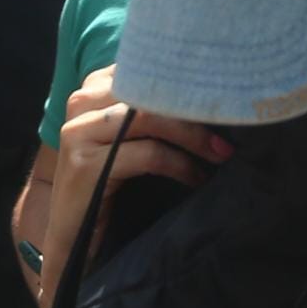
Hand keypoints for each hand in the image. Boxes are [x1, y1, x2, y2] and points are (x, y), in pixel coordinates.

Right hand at [38, 65, 232, 307]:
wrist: (72, 241)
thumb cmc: (111, 184)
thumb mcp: (133, 138)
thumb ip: (155, 111)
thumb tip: (215, 94)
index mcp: (94, 89)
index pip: (146, 66)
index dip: (186, 78)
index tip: (225, 92)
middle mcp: (81, 102)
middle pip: (150, 89)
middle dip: (196, 106)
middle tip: (234, 125)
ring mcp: (78, 132)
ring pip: (150, 117)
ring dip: (193, 135)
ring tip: (221, 153)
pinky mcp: (84, 165)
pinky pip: (148, 154)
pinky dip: (181, 165)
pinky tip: (197, 178)